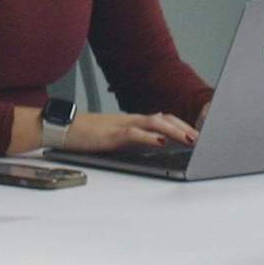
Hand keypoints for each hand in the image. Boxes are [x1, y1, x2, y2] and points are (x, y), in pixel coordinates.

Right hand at [53, 110, 200, 154]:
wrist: (63, 128)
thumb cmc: (86, 135)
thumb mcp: (114, 138)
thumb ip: (133, 140)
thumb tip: (153, 146)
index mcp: (132, 121)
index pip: (162, 118)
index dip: (180, 124)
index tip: (197, 132)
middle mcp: (130, 120)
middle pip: (163, 119)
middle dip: (184, 127)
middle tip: (201, 137)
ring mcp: (121, 125)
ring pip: (153, 123)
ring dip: (174, 130)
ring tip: (189, 139)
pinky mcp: (111, 134)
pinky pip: (134, 133)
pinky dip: (149, 137)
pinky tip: (161, 142)